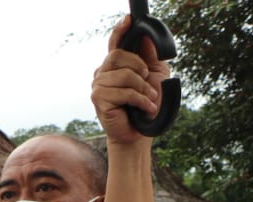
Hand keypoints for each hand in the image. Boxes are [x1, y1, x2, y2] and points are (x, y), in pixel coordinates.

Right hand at [91, 15, 172, 145]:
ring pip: (125, 75)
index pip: (115, 44)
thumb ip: (150, 56)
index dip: (120, 30)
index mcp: (114, 66)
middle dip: (140, 68)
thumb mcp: (154, 75)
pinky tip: (144, 108)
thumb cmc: (146, 104)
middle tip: (147, 82)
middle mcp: (102, 73)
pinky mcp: (98, 100)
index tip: (129, 19)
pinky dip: (140, 100)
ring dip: (143, 88)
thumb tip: (148, 36)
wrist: (141, 131)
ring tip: (147, 99)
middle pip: (119, 55)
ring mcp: (98, 86)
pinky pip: (124, 91)